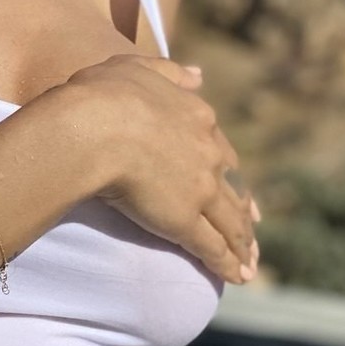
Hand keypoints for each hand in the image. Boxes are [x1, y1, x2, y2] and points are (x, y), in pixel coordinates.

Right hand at [59, 56, 259, 283]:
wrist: (93, 127)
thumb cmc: (103, 94)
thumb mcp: (136, 68)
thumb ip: (170, 72)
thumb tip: (198, 76)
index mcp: (197, 116)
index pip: (220, 149)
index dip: (228, 170)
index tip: (236, 185)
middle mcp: (207, 153)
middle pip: (232, 189)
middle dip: (243, 212)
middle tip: (251, 230)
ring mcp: (200, 189)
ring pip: (229, 221)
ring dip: (242, 244)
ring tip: (249, 263)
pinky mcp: (185, 220)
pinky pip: (212, 246)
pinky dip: (228, 263)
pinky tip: (238, 277)